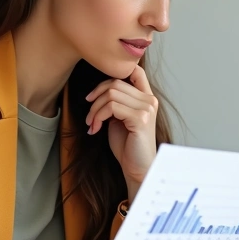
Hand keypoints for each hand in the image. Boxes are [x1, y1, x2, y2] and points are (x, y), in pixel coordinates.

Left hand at [84, 65, 158, 196]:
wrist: (138, 168)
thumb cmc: (128, 146)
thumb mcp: (120, 119)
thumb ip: (116, 102)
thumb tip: (100, 92)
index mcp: (147, 98)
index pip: (135, 71)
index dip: (113, 74)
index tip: (95, 94)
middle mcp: (149, 100)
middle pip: (115, 82)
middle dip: (96, 97)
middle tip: (89, 116)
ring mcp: (146, 108)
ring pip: (111, 94)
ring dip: (95, 109)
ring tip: (92, 124)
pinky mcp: (140, 118)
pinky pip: (111, 107)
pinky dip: (98, 117)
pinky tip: (95, 129)